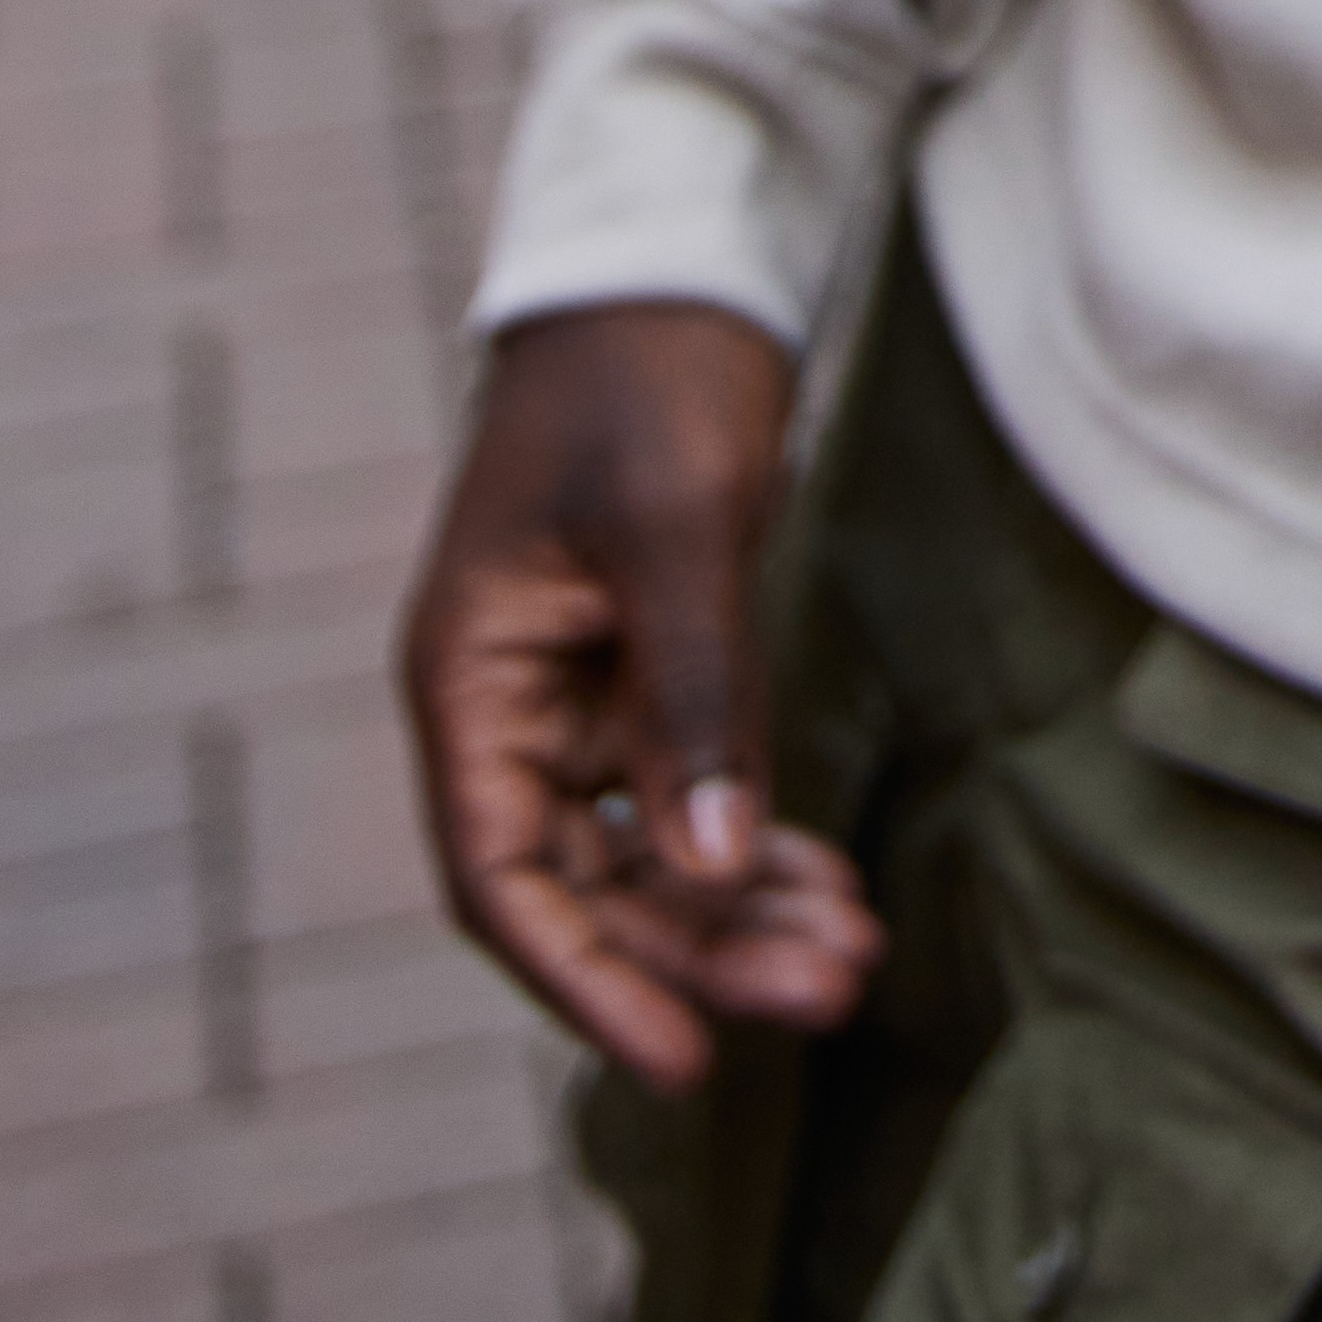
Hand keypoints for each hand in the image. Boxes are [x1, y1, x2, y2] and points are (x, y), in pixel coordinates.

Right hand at [395, 307, 879, 1090]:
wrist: (675, 261)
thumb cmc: (647, 373)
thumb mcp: (675, 523)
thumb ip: (690, 693)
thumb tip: (709, 865)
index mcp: (470, 678)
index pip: (501, 878)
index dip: (586, 980)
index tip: (682, 1059)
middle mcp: (510, 705)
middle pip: (589, 883)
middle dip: (700, 951)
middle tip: (828, 994)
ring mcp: (579, 693)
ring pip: (648, 851)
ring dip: (738, 911)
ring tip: (850, 958)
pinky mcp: (648, 668)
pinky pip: (690, 794)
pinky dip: (752, 843)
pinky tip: (828, 887)